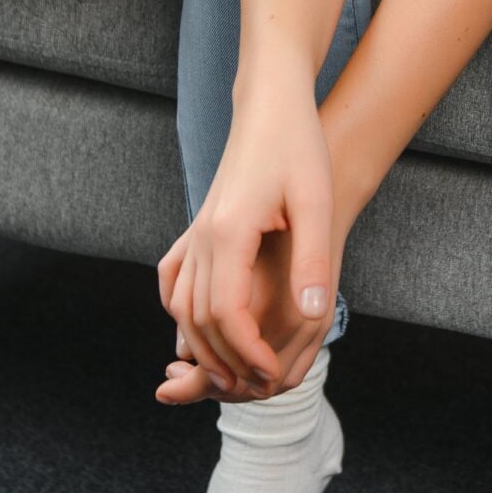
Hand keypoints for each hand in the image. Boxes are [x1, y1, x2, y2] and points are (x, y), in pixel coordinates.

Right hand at [154, 78, 342, 403]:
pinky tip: (200, 331)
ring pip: (183, 306)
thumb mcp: (316, 203)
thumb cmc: (298, 148)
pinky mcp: (199, 228)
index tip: (273, 374)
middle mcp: (203, 237)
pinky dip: (183, 313)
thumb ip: (313, 260)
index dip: (249, 353)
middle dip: (226, 361)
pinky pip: (175, 281)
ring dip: (204, 345)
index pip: (227, 315)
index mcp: (229, 234)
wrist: (271, 107)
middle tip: (261, 385)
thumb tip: (314, 314)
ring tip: (238, 371)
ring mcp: (196, 233)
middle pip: (200, 320)